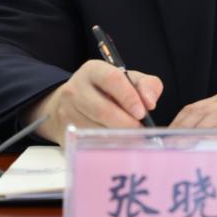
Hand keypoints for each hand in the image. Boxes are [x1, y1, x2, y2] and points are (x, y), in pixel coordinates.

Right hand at [27, 59, 162, 143]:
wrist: (74, 104)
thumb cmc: (109, 91)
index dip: (129, 97)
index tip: (142, 113)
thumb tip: (150, 103)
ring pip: (96, 129)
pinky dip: (108, 145)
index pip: (112, 79)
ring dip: (118, 136)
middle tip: (140, 130)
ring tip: (131, 137)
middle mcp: (75, 89)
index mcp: (93, 70)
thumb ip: (147, 85)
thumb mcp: (129, 80)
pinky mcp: (66, 132)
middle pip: (103, 109)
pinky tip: (117, 143)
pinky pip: (89, 142)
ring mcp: (67, 112)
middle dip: (126, 123)